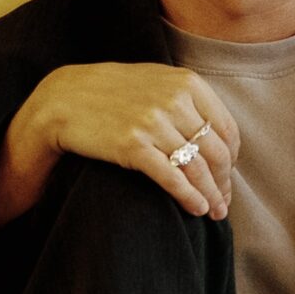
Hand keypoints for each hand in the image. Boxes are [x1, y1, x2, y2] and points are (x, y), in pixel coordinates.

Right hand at [0, 63, 241, 230]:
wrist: (63, 99)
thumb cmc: (111, 92)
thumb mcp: (154, 81)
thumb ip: (187, 98)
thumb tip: (218, 133)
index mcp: (186, 82)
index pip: (226, 128)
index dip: (231, 159)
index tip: (227, 176)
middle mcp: (174, 100)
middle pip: (216, 151)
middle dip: (224, 182)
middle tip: (223, 202)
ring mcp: (153, 123)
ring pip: (197, 168)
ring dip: (211, 195)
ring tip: (214, 212)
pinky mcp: (133, 146)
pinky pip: (172, 177)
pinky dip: (189, 197)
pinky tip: (196, 209)